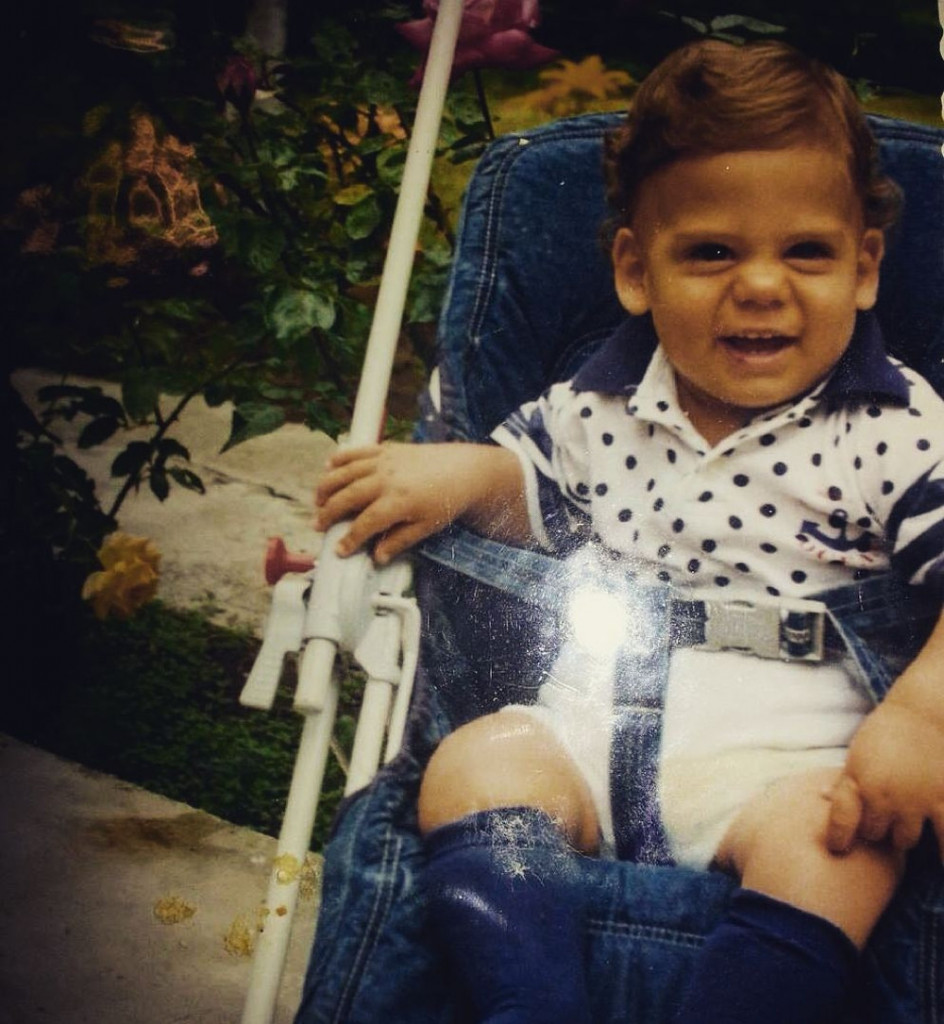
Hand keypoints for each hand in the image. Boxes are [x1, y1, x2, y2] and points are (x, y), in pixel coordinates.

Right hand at [314, 441, 526, 563]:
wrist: (465, 470)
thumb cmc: (446, 500)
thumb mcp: (426, 527)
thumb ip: (400, 542)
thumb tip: (377, 558)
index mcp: (398, 502)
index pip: (364, 524)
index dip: (349, 539)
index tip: (339, 550)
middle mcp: (387, 479)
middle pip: (347, 497)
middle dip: (329, 513)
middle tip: (318, 525)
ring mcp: (385, 461)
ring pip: (345, 472)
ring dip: (327, 486)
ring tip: (317, 501)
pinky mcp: (387, 449)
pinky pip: (357, 451)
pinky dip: (340, 458)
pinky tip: (328, 467)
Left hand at [825, 697, 943, 855]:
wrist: (925, 713)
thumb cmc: (886, 731)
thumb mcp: (858, 753)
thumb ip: (845, 780)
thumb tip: (821, 796)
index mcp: (858, 781)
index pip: (841, 821)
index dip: (837, 838)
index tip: (837, 849)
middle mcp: (883, 796)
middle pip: (873, 834)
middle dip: (874, 831)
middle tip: (878, 824)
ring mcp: (914, 802)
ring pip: (903, 840)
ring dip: (901, 836)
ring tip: (901, 824)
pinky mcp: (943, 801)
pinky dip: (943, 855)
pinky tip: (941, 865)